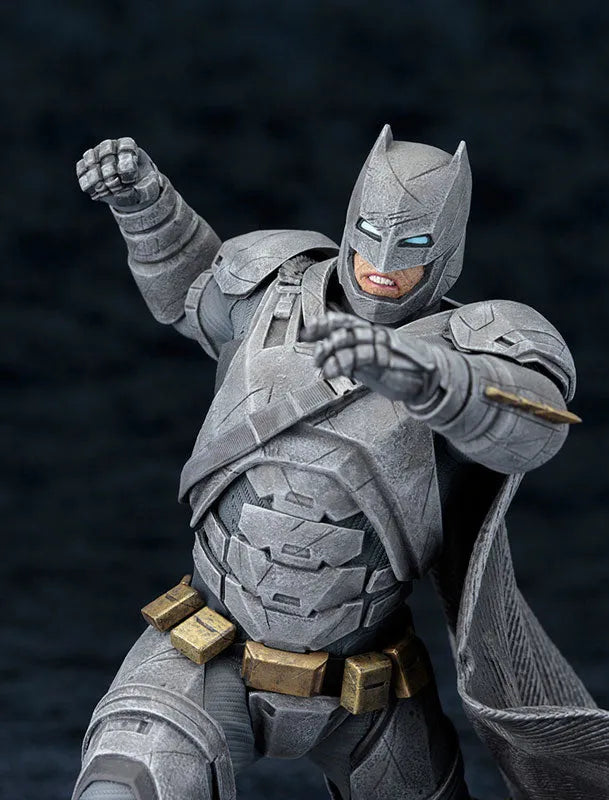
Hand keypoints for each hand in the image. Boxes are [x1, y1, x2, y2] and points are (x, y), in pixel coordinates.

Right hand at [76, 137, 161, 208]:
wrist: (131, 190)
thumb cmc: (142, 186)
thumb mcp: (148, 190)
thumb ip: (139, 192)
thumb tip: (120, 196)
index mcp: (131, 148)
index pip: (126, 146)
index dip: (125, 164)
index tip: (128, 180)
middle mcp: (112, 147)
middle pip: (106, 152)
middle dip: (109, 171)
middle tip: (114, 185)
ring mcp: (98, 154)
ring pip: (91, 159)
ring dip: (95, 177)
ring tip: (103, 189)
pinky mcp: (87, 165)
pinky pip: (81, 169)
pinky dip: (86, 182)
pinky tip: (95, 192)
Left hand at [301, 311, 440, 402]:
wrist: (430, 380)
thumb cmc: (401, 372)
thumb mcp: (371, 365)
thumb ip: (353, 360)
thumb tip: (330, 360)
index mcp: (371, 334)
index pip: (344, 322)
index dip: (324, 324)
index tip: (306, 331)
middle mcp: (375, 336)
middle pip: (345, 327)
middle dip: (323, 336)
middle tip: (311, 348)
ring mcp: (381, 346)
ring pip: (351, 339)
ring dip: (330, 351)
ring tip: (319, 364)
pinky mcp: (386, 359)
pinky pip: (361, 356)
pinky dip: (342, 363)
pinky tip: (330, 371)